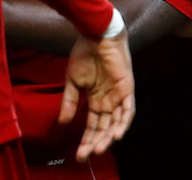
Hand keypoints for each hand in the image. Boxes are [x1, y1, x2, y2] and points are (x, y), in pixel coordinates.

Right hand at [59, 29, 134, 161]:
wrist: (96, 36)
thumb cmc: (84, 54)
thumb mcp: (73, 81)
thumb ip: (69, 101)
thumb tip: (63, 123)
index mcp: (96, 98)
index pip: (93, 124)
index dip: (86, 139)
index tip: (78, 154)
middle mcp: (109, 100)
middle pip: (104, 128)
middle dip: (95, 142)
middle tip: (85, 155)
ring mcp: (119, 95)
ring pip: (116, 123)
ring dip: (108, 137)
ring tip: (99, 149)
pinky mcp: (127, 89)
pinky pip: (128, 110)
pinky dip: (123, 123)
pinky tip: (116, 135)